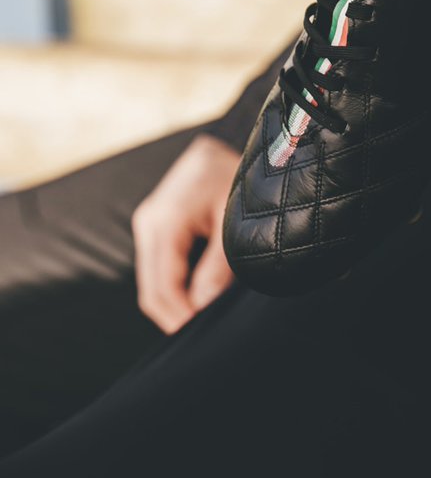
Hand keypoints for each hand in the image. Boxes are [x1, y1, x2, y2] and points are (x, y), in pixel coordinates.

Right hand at [131, 135, 239, 333]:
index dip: (180, 317)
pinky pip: (161, 267)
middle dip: (176, 316)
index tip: (202, 335)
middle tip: (205, 337)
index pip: (161, 288)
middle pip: (152, 290)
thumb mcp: (233, 219)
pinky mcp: (159, 226)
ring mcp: (150, 225)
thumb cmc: (236, 173)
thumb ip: (220, 264)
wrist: (227, 140)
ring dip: (176, 303)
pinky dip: (177, 287)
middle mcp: (149, 225)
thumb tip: (203, 304)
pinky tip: (200, 297)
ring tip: (206, 321)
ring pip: (154, 281)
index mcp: (164, 223)